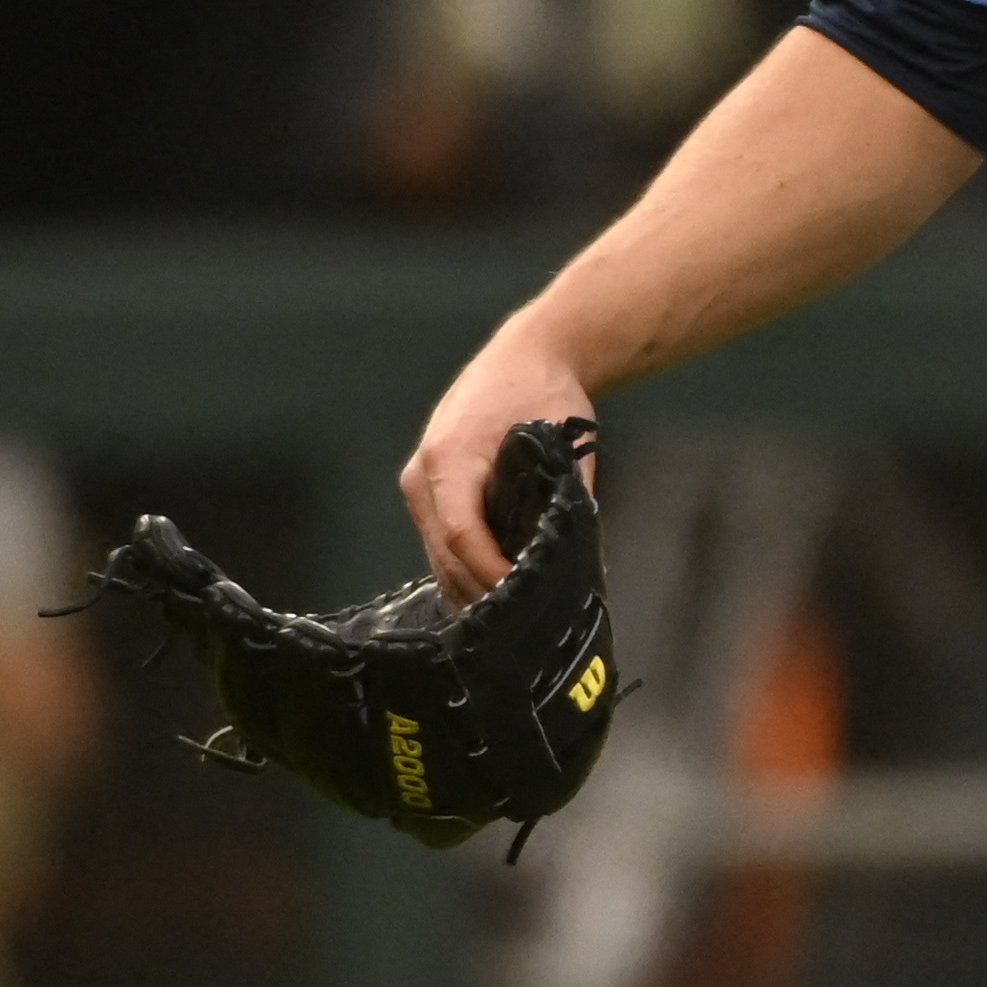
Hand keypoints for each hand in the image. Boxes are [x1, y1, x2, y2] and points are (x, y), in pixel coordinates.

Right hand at [404, 314, 596, 599]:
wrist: (526, 355)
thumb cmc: (547, 394)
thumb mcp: (564, 446)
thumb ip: (562, 504)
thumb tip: (568, 565)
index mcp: (450, 459)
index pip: (464, 537)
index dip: (492, 577)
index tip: (524, 604)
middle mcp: (422, 474)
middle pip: (445, 555)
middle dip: (483, 594)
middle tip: (520, 631)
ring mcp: (418, 483)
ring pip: (438, 557)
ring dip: (471, 590)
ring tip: (509, 625)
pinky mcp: (426, 490)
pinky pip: (439, 543)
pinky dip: (463, 571)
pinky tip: (492, 597)